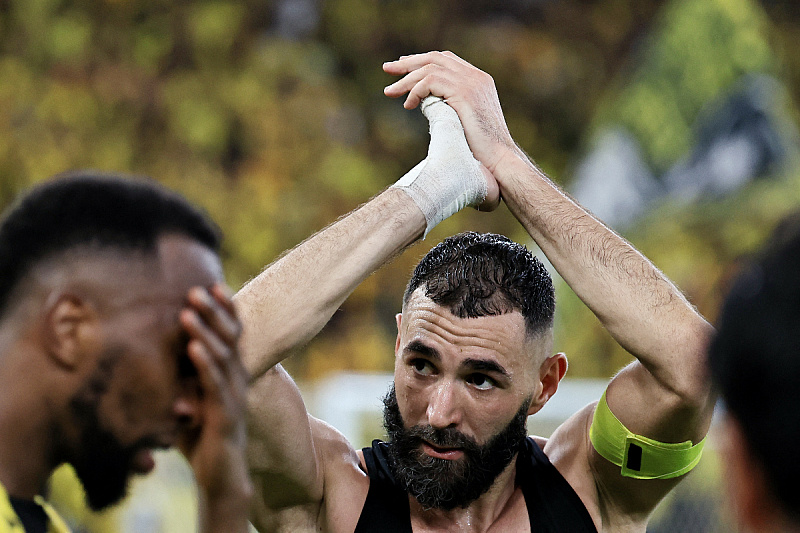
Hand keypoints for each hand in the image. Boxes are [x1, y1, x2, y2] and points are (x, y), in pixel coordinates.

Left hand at [178, 284, 251, 530]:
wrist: (220, 475)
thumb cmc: (202, 434)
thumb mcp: (192, 397)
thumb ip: (185, 374)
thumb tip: (165, 346)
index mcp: (232, 373)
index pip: (233, 334)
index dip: (226, 309)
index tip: (213, 284)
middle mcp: (238, 380)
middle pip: (230, 338)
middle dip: (214, 312)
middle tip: (196, 289)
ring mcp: (233, 396)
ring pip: (222, 357)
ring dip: (204, 333)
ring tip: (187, 312)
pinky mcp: (224, 415)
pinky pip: (214, 385)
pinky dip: (204, 364)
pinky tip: (192, 348)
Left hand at [383, 51, 519, 176]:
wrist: (499, 158)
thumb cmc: (482, 148)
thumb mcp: (465, 119)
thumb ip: (451, 105)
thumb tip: (427, 104)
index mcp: (479, 80)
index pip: (446, 60)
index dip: (422, 61)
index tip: (403, 67)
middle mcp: (476, 76)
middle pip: (435, 58)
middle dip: (408, 63)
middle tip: (387, 69)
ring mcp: (471, 83)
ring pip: (430, 69)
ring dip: (406, 79)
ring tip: (390, 92)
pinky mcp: (464, 93)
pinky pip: (431, 82)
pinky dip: (415, 91)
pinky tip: (408, 104)